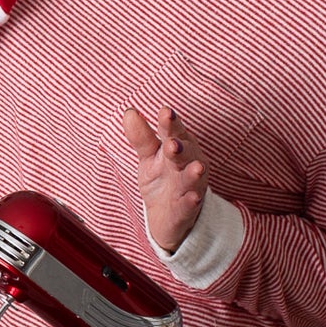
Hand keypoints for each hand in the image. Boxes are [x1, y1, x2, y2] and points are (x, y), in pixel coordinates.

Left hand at [123, 105, 207, 249]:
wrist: (169, 215)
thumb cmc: (162, 177)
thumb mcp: (149, 156)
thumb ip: (141, 136)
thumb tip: (129, 112)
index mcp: (179, 147)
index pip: (174, 132)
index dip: (170, 123)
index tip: (165, 111)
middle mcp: (189, 164)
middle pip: (186, 153)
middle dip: (180, 147)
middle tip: (172, 142)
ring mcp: (191, 186)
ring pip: (193, 178)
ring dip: (194, 172)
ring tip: (196, 167)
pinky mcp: (187, 207)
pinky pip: (191, 203)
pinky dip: (193, 199)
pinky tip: (194, 197)